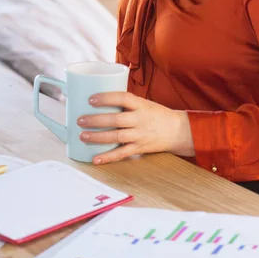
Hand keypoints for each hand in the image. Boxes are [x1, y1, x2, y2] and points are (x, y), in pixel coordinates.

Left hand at [77, 92, 194, 164]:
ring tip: (82, 136)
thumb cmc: (158, 115)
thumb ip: (128, 104)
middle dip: (96, 120)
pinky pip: (122, 154)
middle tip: (80, 120)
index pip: (123, 98)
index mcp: (142, 105)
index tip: (91, 99)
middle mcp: (140, 120)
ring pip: (116, 137)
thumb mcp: (145, 104)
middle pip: (116, 120)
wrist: (178, 131)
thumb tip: (102, 100)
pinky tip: (95, 159)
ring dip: (97, 137)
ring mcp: (140, 135)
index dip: (106, 98)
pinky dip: (108, 157)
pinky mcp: (139, 148)